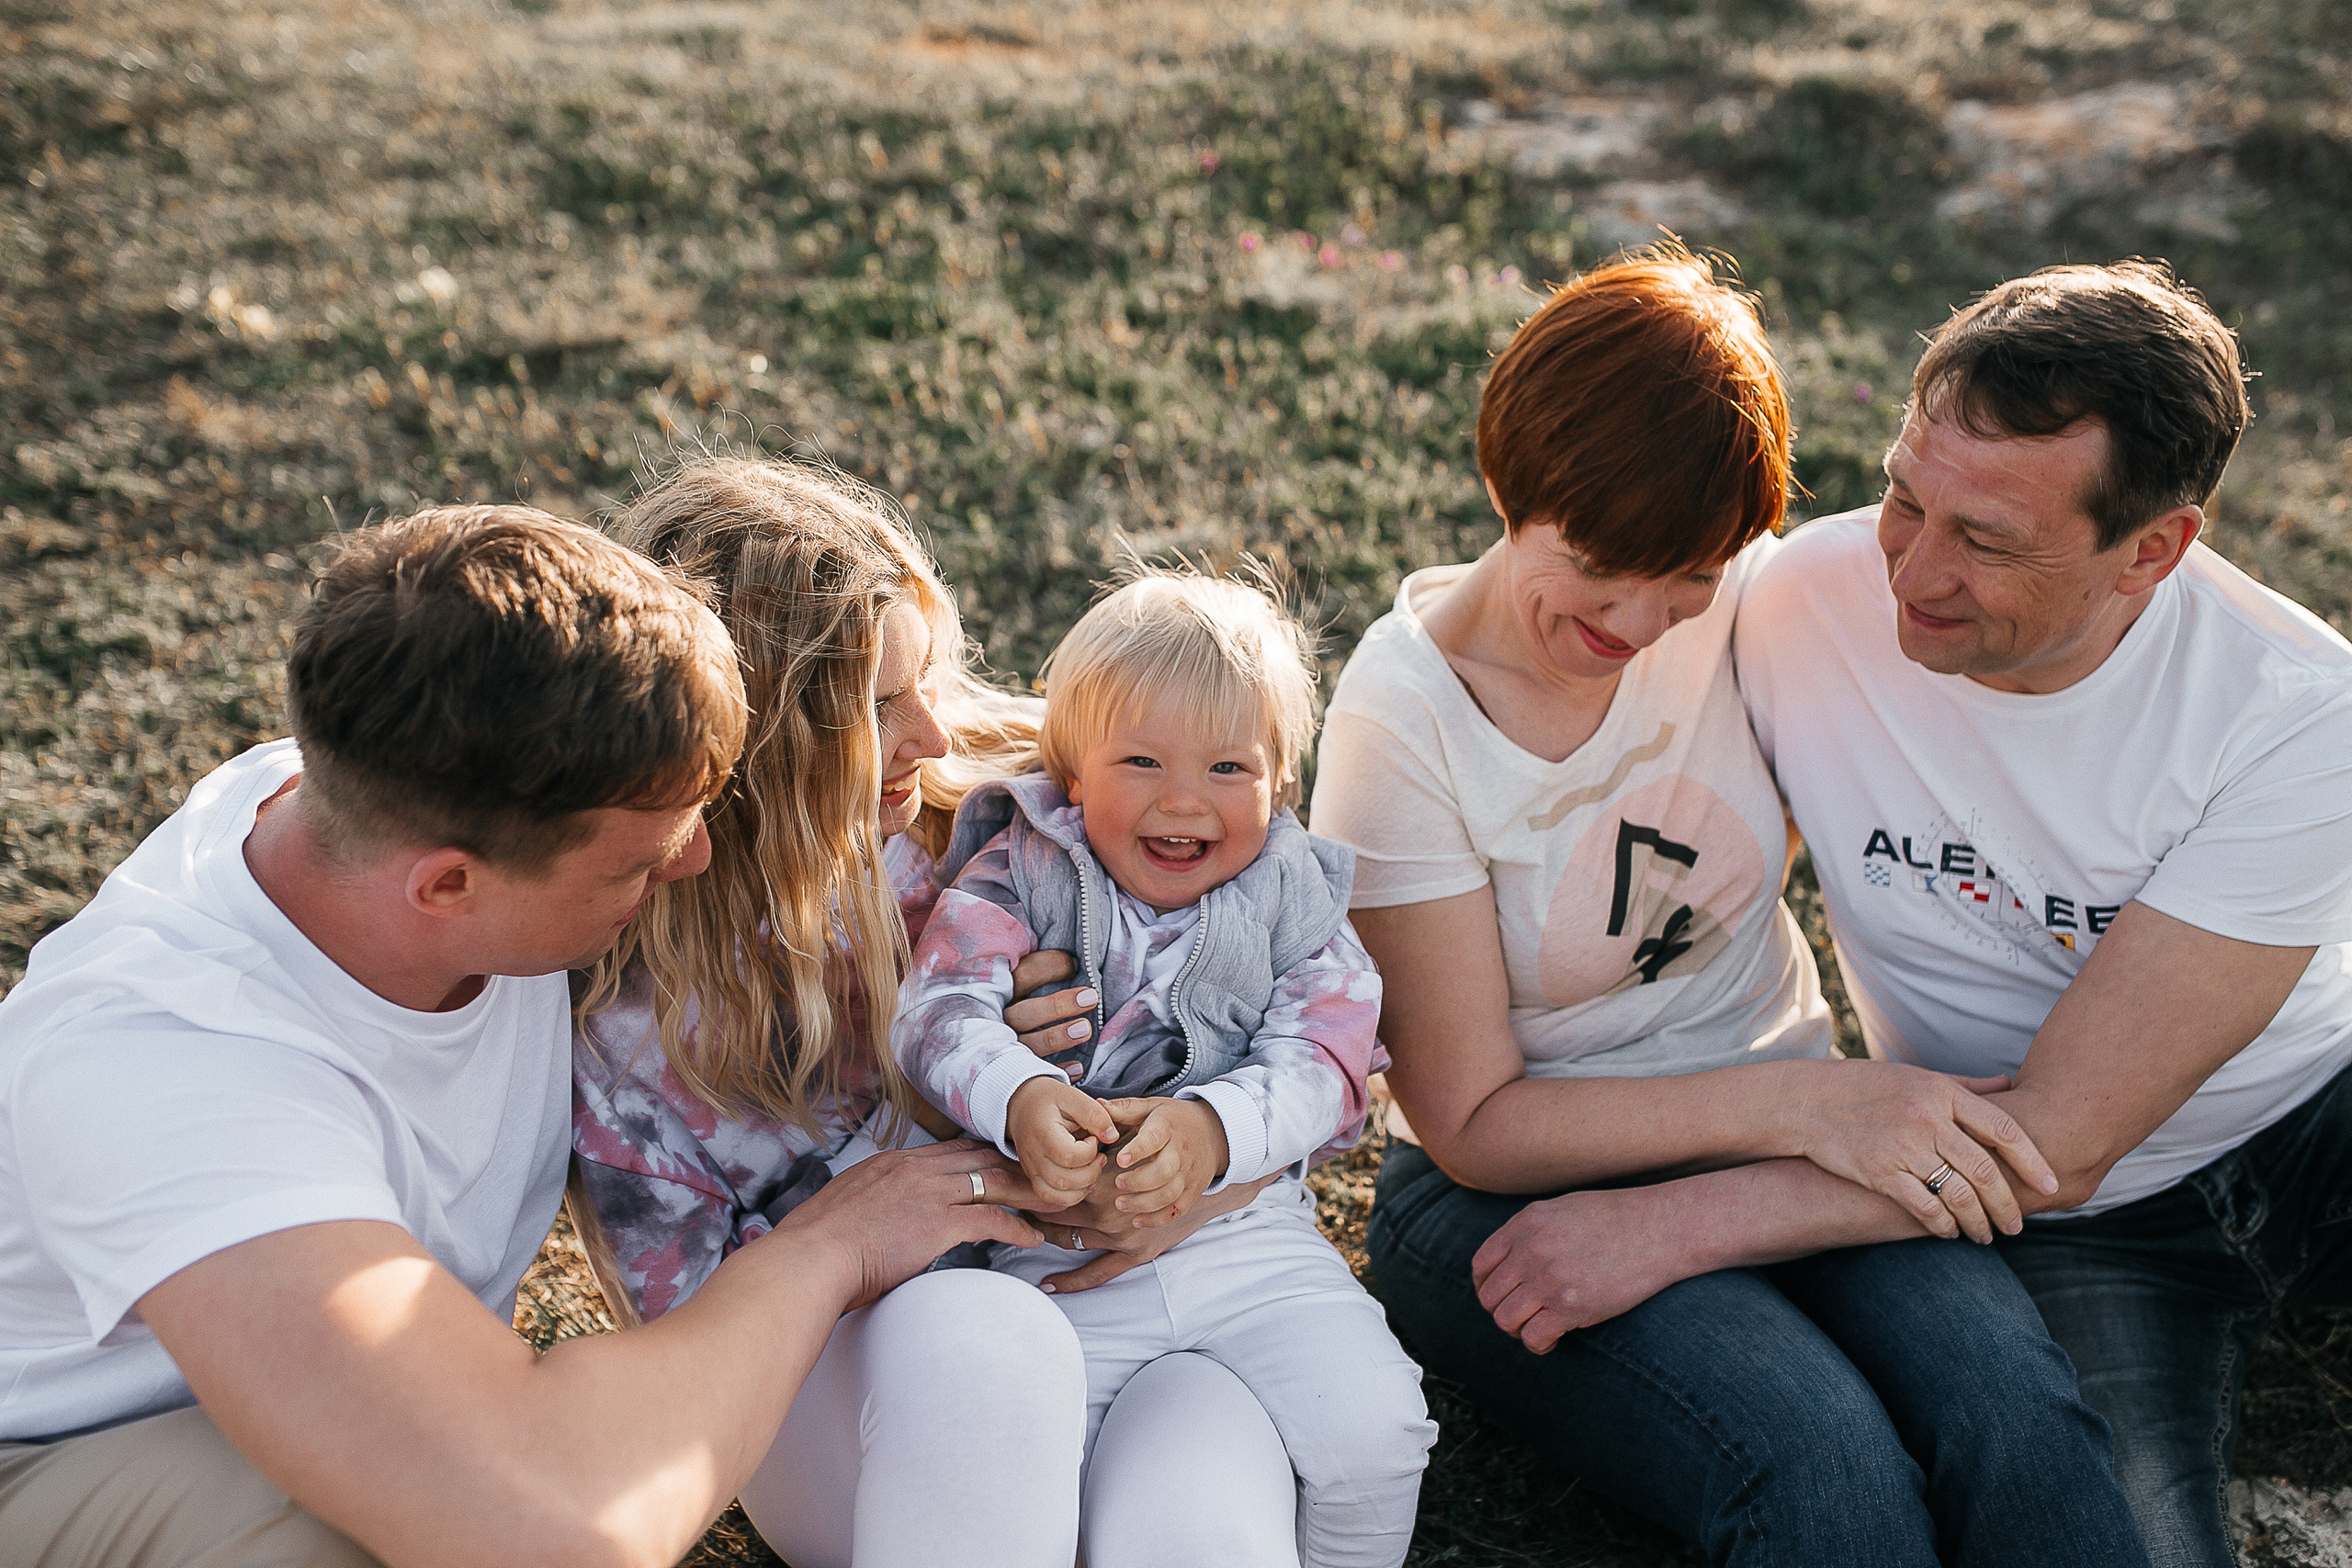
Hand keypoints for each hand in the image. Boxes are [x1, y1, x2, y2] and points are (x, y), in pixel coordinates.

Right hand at [768, 1139, 1043, 1310]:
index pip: (948, 1151)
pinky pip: (991, 1219)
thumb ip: (867, 1207)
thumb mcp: (842, 1211)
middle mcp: (912, 1169)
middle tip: (1040, 1173)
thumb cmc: (815, 1249)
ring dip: (1026, 1191)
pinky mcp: (937, 1222)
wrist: (808, 1261)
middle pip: (977, 1157)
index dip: (980, 1156)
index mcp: (889, 1164)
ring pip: (993, 1181)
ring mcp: (927, 1193)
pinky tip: (1032, 1237)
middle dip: (1012, 1164)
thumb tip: (872, 1222)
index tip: (1001, 1162)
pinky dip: (1017, 1227)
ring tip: (1052, 1200)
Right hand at [1006, 949, 1096, 1067]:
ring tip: (1085, 1029)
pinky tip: (1079, 1068)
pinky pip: (1035, 1074)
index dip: (1048, 967)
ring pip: (1029, 1044)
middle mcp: (999, 1022)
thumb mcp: (1017, 988)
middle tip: (1091, 997)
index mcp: (1000, 994)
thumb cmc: (1015, 1007)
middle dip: (1057, 1005)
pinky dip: (1056, 1071)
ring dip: (1057, 1037)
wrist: (979, 1056)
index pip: (1023, 976)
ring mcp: (1005, 1049)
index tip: (1075, 964)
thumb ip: (1035, 973)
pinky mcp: (1013, 1074)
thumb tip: (1071, 958)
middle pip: (1025, 1014)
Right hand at [1007, 1076, 1117, 1205]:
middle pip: (1065, 1180)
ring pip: (1058, 1195)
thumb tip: (1112, 1136)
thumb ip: (1094, 1114)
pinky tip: (1082, 1181)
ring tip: (1092, 1168)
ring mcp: (1031, 1170)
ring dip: (1083, 1187)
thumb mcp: (1072, 1096)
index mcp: (1043, 1133)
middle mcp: (1034, 1156)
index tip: (1093, 1138)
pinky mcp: (1034, 1178)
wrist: (1021, 1105)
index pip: (1070, 1156)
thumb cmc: (1049, 1099)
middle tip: (1099, 1155)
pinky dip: (1071, 1196)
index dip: (1090, 1151)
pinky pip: (1051, 1198)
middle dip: (1091, 1172)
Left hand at [1097, 1097, 1228, 1227]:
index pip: (1155, 1138)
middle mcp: (1181, 1152)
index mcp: (1168, 1128)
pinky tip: (1137, 1220)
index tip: (1120, 1160)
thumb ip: (1126, 1108)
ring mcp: (1189, 1174)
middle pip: (1164, 1171)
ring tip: (1120, 1204)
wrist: (1215, 1131)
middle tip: (1118, 1183)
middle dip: (1138, 1181)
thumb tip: (1098, 1105)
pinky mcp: (1193, 1190)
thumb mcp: (1153, 1106)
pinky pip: (1177, 1209)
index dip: (1138, 1150)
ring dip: (1143, 1203)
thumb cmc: (1175, 1119)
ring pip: (1169, 1194)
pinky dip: (1157, 1219)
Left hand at [1472, 1188, 1693, 1352]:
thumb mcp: (1562, 1209)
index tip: (1502, 1296)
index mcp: (1525, 1224)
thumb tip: (1508, 1261)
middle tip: (1524, 1316)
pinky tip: (1553, 1340)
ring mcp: (1549, 1279)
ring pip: (1505, 1320)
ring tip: (1537, 1327)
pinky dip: (1539, 1345)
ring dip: (1517, 1330)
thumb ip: (1530, 1231)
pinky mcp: (1571, 1307)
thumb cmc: (1616, 1219)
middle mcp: (1530, 1251)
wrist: (1658, 1229)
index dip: (1486, 1287)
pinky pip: (1533, 1337)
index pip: (1481, 1265)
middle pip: (1489, 1297)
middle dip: (1502, 1311)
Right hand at [1780, 1060, 2057, 1242]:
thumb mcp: (1916, 1076)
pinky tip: (1949, 1232)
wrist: (1806, 1102)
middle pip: (1985, 1170)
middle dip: (2007, 1204)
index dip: (2033, 1161)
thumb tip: (2009, 1085)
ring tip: (1985, 1236)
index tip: (2051, 1186)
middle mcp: (1926, 1118)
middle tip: (2016, 1226)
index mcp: (1941, 1093)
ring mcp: (1903, 1146)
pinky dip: (1942, 1224)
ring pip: (1958, 1194)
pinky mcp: (1879, 1172)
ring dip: (1977, 1221)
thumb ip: (1965, 1085)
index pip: (2003, 1130)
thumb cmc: (1865, 1087)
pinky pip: (1924, 1207)